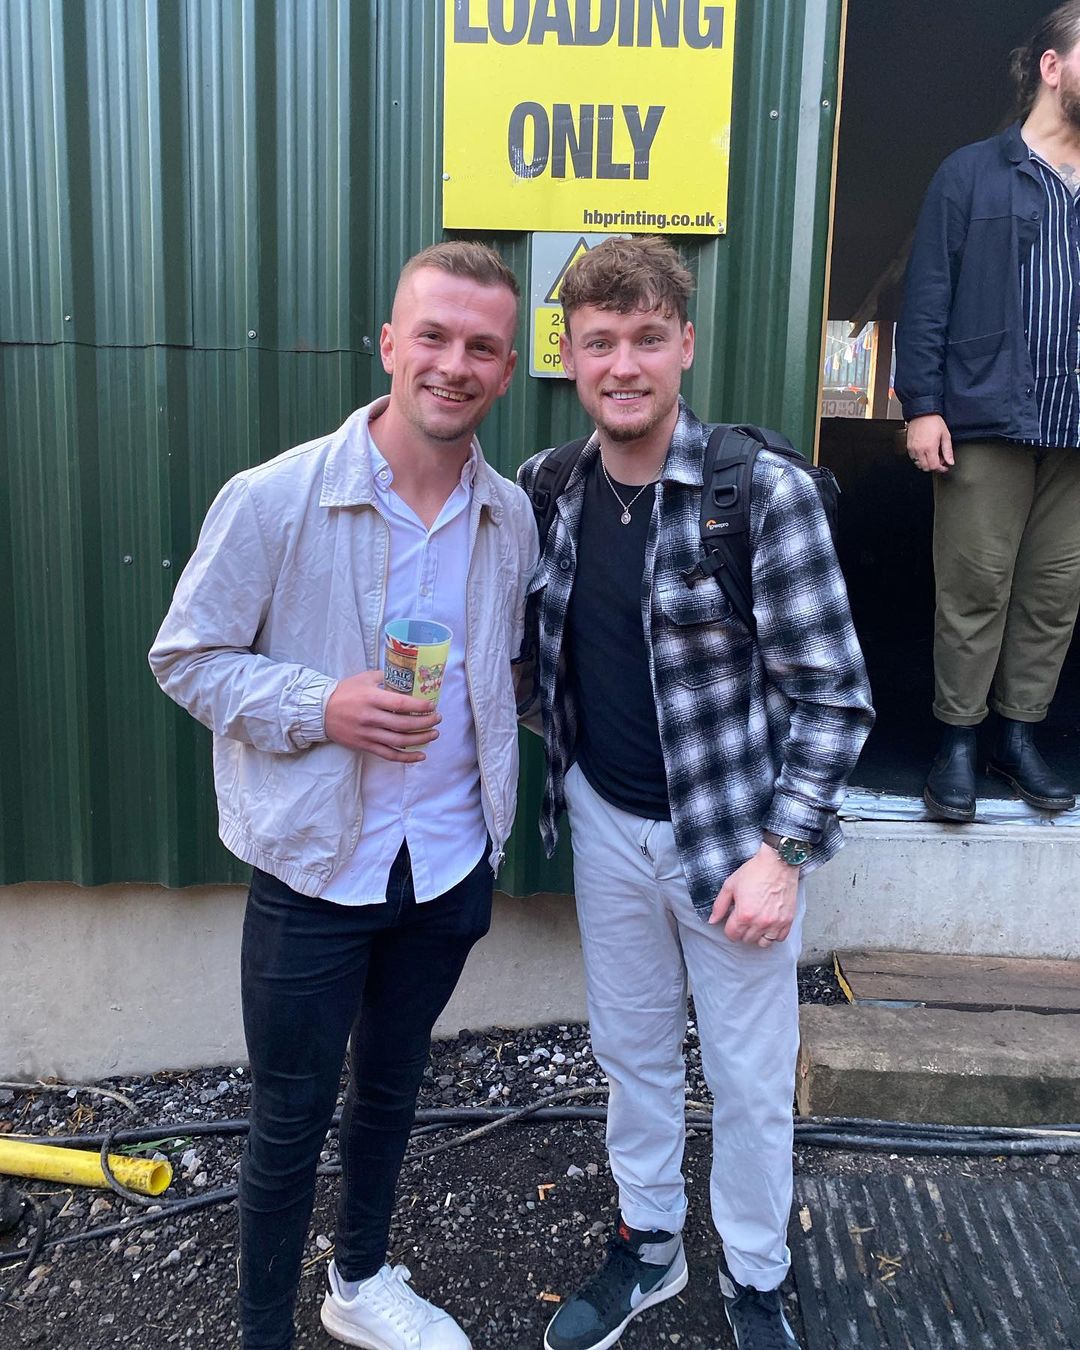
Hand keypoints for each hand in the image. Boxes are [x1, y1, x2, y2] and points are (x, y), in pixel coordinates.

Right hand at [324, 670, 439, 761]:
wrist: (320, 711)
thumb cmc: (344, 692)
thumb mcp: (364, 678)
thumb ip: (385, 678)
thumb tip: (406, 677)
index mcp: (372, 698)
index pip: (400, 703)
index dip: (419, 706)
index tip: (432, 705)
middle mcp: (371, 717)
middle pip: (403, 724)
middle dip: (425, 722)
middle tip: (437, 719)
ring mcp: (368, 734)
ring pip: (399, 741)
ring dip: (420, 739)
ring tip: (434, 734)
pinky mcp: (365, 745)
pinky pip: (389, 754)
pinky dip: (406, 757)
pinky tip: (420, 756)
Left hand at [708, 845, 799, 947]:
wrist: (777, 862)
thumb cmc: (754, 871)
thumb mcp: (730, 885)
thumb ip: (719, 906)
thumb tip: (712, 921)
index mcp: (744, 914)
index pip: (732, 935)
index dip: (729, 929)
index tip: (731, 922)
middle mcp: (760, 922)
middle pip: (746, 939)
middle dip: (742, 931)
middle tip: (743, 919)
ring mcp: (775, 923)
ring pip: (763, 943)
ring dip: (757, 936)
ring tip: (755, 924)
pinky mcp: (788, 920)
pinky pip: (779, 938)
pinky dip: (773, 935)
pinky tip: (768, 925)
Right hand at [906, 413, 953, 472]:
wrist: (922, 413)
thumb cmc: (933, 421)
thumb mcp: (945, 435)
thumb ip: (948, 450)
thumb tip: (950, 461)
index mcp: (930, 447)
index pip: (934, 466)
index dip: (940, 469)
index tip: (944, 467)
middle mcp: (919, 450)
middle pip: (925, 468)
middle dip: (933, 466)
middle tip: (939, 460)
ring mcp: (912, 449)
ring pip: (918, 464)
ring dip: (926, 463)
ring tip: (932, 455)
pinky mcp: (908, 446)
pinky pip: (913, 458)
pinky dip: (919, 459)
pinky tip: (925, 452)